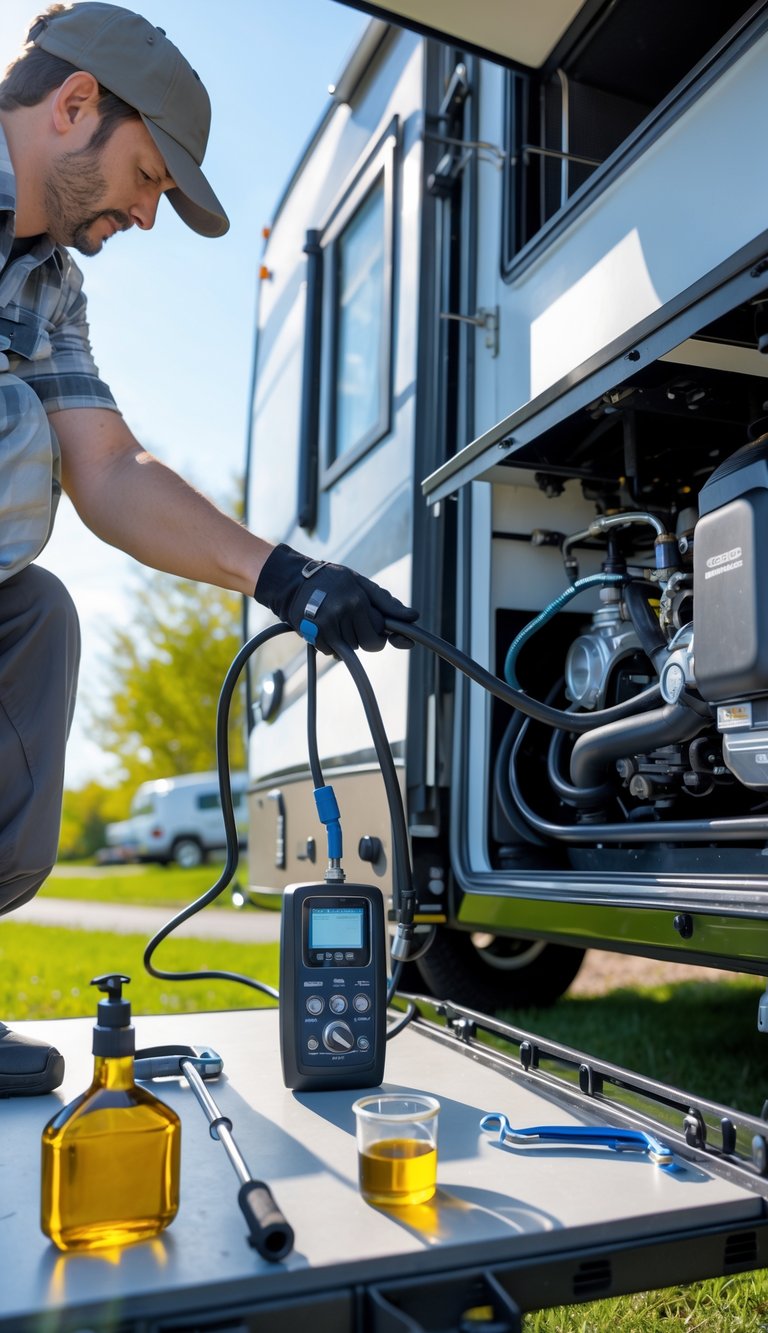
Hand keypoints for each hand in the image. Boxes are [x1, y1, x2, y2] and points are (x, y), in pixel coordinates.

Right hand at [254, 544, 417, 654]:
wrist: (292, 582)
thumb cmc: (331, 580)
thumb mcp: (360, 583)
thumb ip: (385, 601)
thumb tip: (413, 616)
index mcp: (357, 599)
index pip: (380, 630)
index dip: (384, 634)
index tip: (392, 637)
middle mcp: (342, 612)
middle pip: (368, 644)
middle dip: (367, 639)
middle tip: (357, 625)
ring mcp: (326, 625)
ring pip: (350, 649)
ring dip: (348, 640)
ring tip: (338, 621)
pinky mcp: (313, 635)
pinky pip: (332, 652)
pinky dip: (332, 645)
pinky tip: (326, 628)